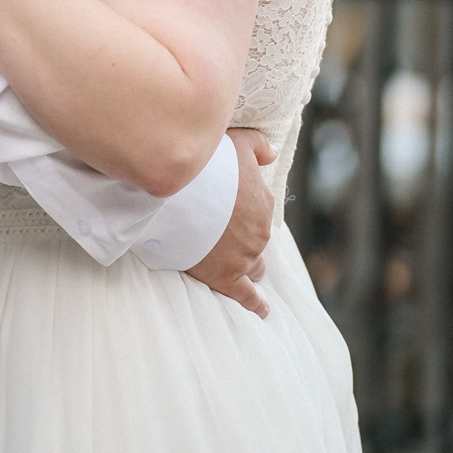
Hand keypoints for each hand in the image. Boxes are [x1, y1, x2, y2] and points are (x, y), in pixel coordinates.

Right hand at [184, 127, 275, 317]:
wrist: (178, 196)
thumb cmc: (206, 167)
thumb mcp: (238, 142)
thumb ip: (259, 146)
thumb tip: (274, 153)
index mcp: (263, 204)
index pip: (259, 213)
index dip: (243, 213)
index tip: (227, 212)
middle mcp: (259, 234)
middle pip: (257, 242)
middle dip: (244, 241)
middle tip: (222, 236)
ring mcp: (244, 258)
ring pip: (253, 267)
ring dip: (246, 266)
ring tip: (232, 266)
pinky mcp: (227, 278)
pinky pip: (248, 297)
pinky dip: (256, 304)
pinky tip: (262, 310)